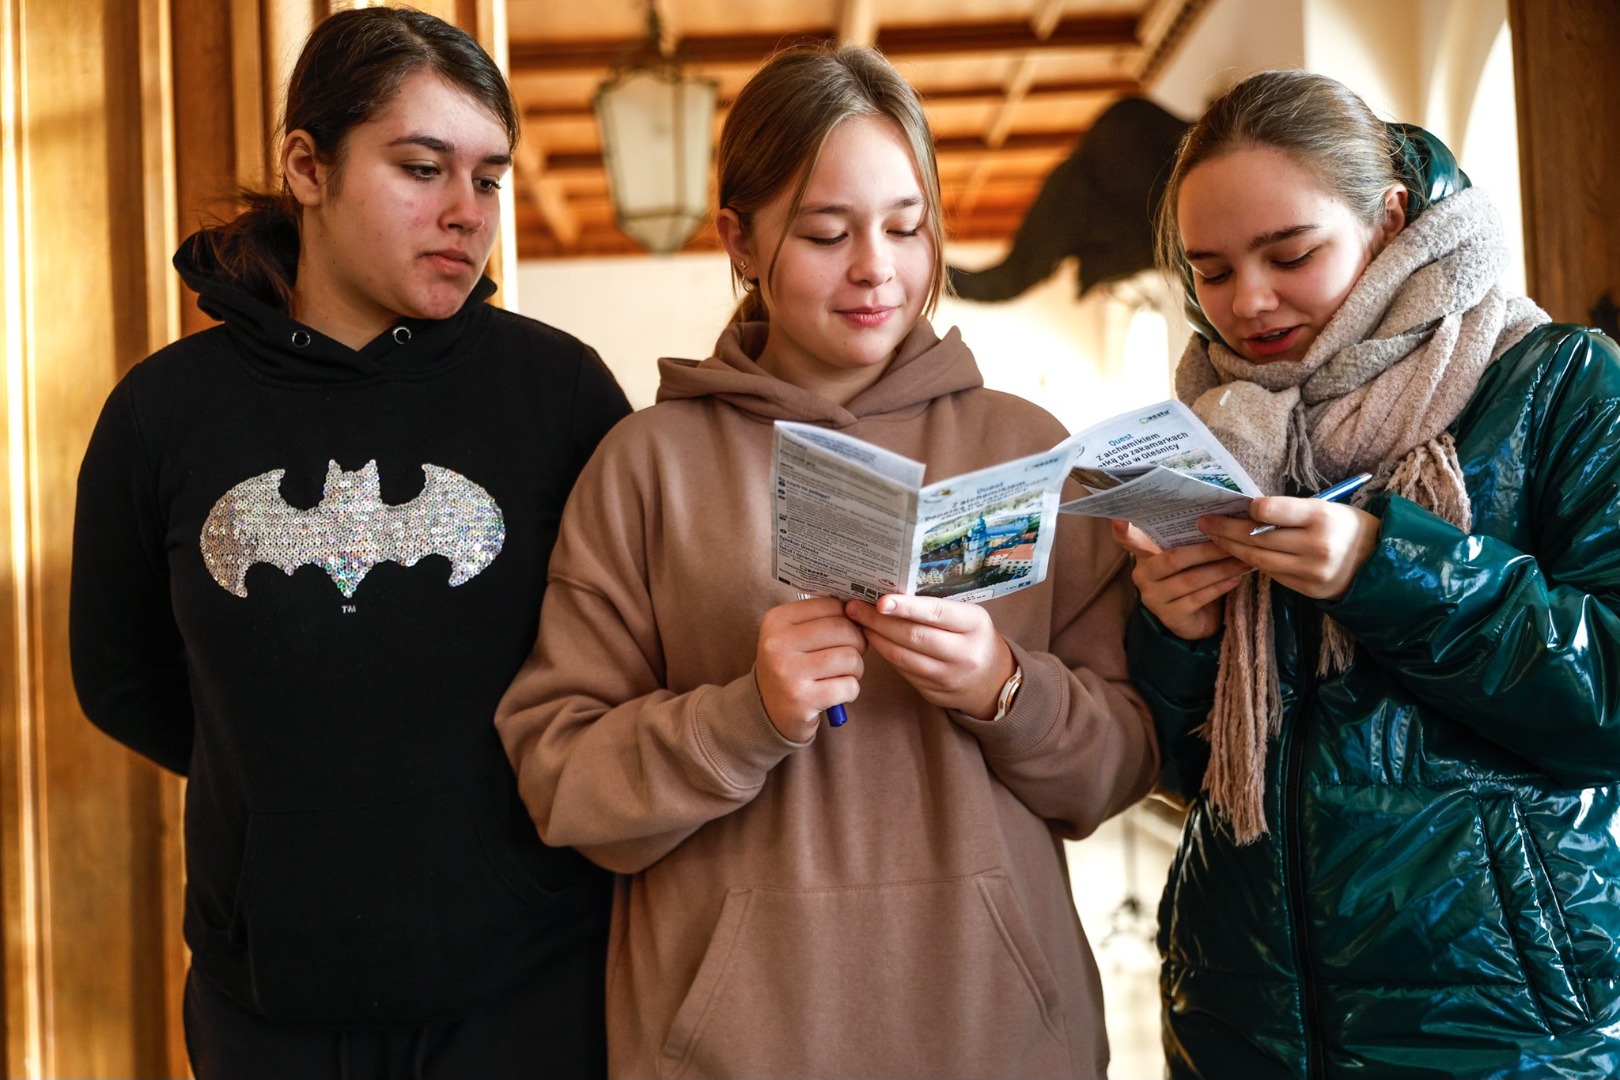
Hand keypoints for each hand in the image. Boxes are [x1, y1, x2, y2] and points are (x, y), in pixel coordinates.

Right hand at [755, 596, 866, 739]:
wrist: (767, 710)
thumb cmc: (790, 667)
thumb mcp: (792, 636)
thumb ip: (820, 619)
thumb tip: (860, 610)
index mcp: (777, 620)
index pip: (832, 606)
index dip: (849, 619)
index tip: (846, 633)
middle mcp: (778, 643)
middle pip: (844, 630)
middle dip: (858, 644)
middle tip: (850, 656)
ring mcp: (788, 672)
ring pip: (850, 658)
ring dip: (856, 669)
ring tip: (843, 675)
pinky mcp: (802, 699)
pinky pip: (848, 686)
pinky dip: (851, 690)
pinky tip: (837, 693)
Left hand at [844, 594, 1013, 719]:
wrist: (993, 681)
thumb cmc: (973, 638)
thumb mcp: (968, 617)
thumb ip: (937, 608)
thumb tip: (892, 593)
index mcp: (975, 624)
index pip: (936, 613)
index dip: (906, 607)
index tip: (880, 600)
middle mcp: (964, 652)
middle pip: (914, 636)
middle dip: (879, 621)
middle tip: (855, 607)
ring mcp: (948, 676)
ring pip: (903, 657)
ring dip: (876, 638)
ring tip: (858, 622)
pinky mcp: (934, 692)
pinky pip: (903, 671)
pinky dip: (885, 653)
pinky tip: (873, 640)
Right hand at [1111, 520, 1247, 640]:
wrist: (1196, 618)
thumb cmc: (1191, 576)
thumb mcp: (1185, 555)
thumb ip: (1187, 539)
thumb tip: (1215, 515)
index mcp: (1144, 555)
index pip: (1128, 541)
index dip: (1123, 532)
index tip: (1119, 520)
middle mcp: (1142, 576)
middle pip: (1174, 558)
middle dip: (1206, 549)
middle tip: (1232, 540)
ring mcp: (1153, 598)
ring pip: (1190, 579)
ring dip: (1220, 568)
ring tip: (1242, 559)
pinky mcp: (1169, 616)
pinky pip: (1198, 598)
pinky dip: (1220, 587)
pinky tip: (1236, 578)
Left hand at [1196, 497, 1379, 600]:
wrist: (1381, 564)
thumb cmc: (1347, 527)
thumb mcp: (1327, 508)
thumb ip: (1290, 511)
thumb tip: (1247, 510)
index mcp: (1322, 517)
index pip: (1269, 510)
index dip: (1248, 509)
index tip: (1232, 506)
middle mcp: (1316, 546)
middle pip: (1256, 538)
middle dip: (1224, 530)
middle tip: (1203, 523)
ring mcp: (1311, 572)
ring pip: (1258, 559)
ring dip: (1230, 549)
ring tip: (1213, 538)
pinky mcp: (1308, 590)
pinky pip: (1271, 574)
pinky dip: (1252, 564)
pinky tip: (1237, 555)